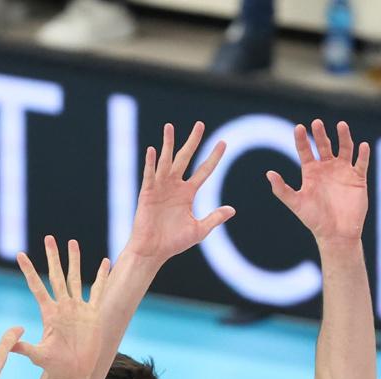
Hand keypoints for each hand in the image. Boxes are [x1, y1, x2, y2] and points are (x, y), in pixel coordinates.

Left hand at [13, 236, 109, 378]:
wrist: (74, 373)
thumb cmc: (55, 366)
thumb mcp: (38, 356)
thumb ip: (25, 348)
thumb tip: (9, 346)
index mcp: (49, 313)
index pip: (37, 287)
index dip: (28, 271)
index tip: (19, 255)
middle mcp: (63, 307)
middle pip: (57, 276)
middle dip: (53, 257)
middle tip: (48, 238)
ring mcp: (78, 309)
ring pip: (75, 278)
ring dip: (74, 261)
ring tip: (72, 242)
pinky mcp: (93, 314)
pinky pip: (99, 291)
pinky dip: (102, 277)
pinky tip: (104, 262)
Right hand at [124, 121, 236, 265]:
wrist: (153, 251)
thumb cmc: (174, 242)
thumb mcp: (199, 230)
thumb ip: (214, 218)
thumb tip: (232, 209)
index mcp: (187, 193)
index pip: (204, 171)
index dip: (214, 157)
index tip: (223, 143)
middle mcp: (174, 186)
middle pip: (186, 158)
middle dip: (193, 142)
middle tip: (200, 125)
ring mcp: (160, 187)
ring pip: (166, 161)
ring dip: (168, 144)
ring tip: (169, 127)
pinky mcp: (147, 193)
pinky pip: (149, 175)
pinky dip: (150, 163)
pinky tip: (152, 150)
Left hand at [266, 119, 369, 243]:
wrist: (336, 234)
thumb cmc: (315, 220)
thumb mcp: (296, 203)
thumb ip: (282, 190)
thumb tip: (269, 173)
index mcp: (311, 172)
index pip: (305, 150)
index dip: (302, 139)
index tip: (299, 128)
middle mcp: (327, 168)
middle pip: (324, 145)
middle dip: (320, 134)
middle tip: (317, 123)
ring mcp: (343, 171)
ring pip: (345, 148)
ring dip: (344, 137)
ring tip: (341, 125)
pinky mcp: (358, 178)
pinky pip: (362, 163)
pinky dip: (363, 154)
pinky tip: (363, 146)